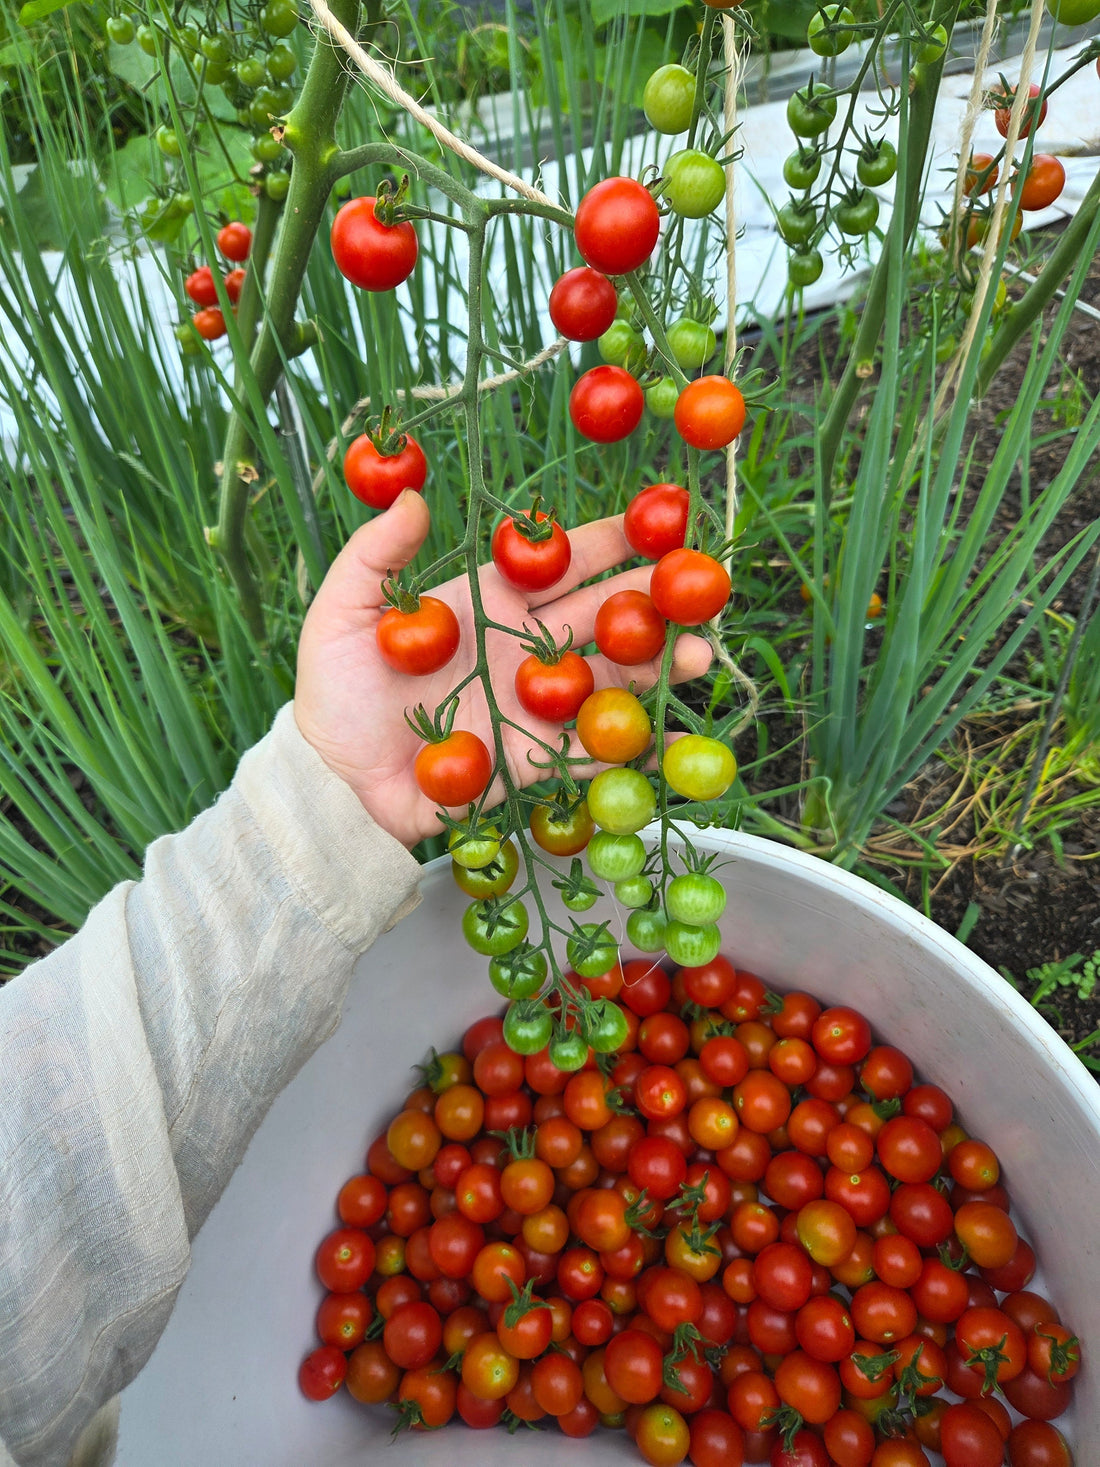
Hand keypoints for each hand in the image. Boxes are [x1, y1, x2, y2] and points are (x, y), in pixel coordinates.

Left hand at [294, 491, 712, 847]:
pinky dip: (638, 748)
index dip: (607, 540)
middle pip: (601, 615)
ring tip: (698, 652)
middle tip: (701, 584)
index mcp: (489, 602)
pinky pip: (596, 751)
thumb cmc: (337, 691)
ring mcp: (537, 704)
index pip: (559, 562)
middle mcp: (525, 648)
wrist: (336, 779)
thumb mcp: (343, 613)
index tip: (654, 519)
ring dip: (658, 666)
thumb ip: (377, 557)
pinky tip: (679, 739)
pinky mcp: (538, 759)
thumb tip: (415, 498)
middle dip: (653, 599)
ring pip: (610, 677)